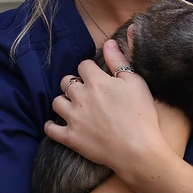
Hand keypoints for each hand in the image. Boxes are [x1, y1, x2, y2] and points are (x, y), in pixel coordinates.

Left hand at [45, 39, 171, 172]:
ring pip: (56, 102)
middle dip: (73, 83)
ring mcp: (73, 118)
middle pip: (66, 81)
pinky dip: (51, 126)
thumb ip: (119, 60)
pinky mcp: (71, 138)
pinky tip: (56, 124)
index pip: (83, 65)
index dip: (90, 70)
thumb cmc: (141, 114)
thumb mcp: (135, 82)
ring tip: (73, 106)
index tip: (97, 76)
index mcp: (96, 81)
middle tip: (84, 91)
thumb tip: (108, 42)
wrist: (138, 150)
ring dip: (63, 101)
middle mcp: (80, 97)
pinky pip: (51, 129)